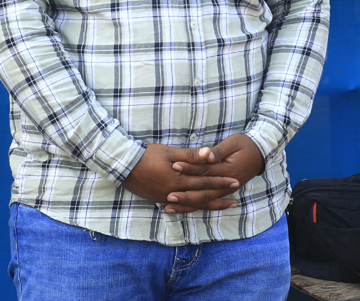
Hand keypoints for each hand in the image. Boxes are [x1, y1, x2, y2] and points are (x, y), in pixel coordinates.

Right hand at [122, 144, 241, 212]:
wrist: (124, 166)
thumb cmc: (148, 155)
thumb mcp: (170, 152)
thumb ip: (191, 155)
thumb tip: (210, 154)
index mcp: (178, 180)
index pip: (205, 182)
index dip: (221, 181)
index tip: (235, 181)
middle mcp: (173, 192)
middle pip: (201, 195)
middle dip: (219, 195)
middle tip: (236, 195)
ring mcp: (166, 198)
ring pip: (192, 203)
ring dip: (209, 204)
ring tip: (224, 204)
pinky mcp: (160, 199)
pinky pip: (181, 206)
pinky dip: (193, 206)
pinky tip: (201, 206)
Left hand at [166, 133, 264, 212]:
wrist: (262, 153)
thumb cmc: (246, 144)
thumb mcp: (234, 143)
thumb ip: (219, 151)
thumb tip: (206, 155)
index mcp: (228, 170)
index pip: (205, 171)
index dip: (189, 168)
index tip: (174, 166)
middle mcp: (227, 184)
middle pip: (203, 192)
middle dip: (185, 194)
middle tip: (168, 195)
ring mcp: (226, 190)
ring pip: (205, 201)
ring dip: (187, 204)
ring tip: (170, 206)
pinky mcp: (225, 191)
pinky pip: (209, 202)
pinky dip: (196, 206)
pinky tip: (183, 208)